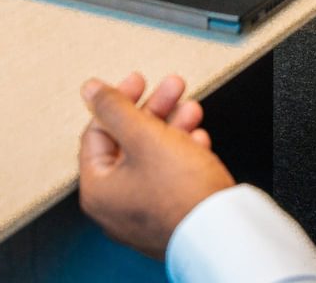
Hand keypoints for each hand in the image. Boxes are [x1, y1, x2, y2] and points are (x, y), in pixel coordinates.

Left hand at [77, 72, 234, 258]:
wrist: (224, 233)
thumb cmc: (182, 194)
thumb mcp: (144, 136)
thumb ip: (115, 108)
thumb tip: (90, 90)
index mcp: (98, 188)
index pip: (99, 130)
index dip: (121, 100)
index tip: (139, 82)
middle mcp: (115, 205)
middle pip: (128, 141)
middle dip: (155, 110)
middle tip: (173, 89)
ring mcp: (143, 212)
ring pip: (152, 156)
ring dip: (172, 127)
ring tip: (192, 111)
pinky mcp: (169, 215)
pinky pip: (169, 175)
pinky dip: (182, 153)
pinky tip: (198, 141)